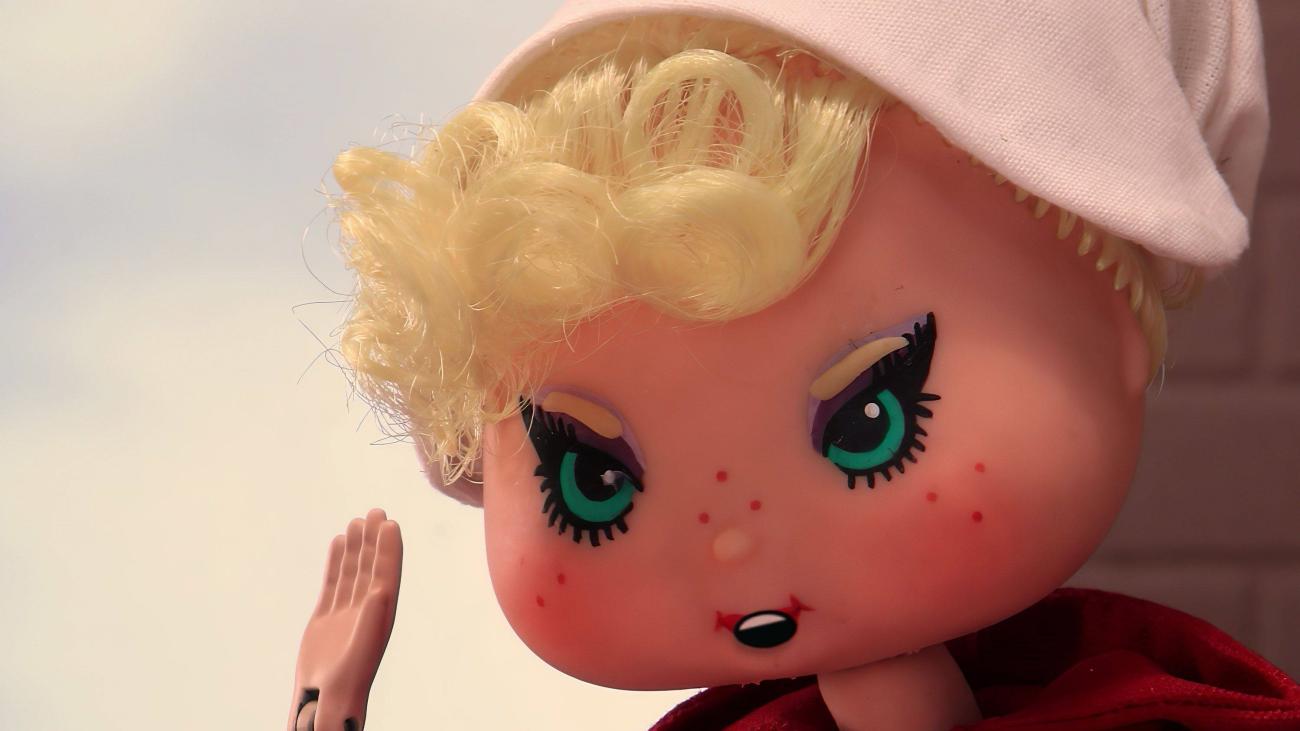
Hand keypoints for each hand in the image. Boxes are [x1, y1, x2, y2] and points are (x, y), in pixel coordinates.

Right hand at [288, 509, 401, 730]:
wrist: (324, 699)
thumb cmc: (348, 679)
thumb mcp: (363, 648)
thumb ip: (372, 619)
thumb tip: (382, 590)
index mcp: (381, 614)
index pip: (387, 574)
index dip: (389, 549)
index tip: (390, 523)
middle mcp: (367, 609)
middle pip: (372, 567)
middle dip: (375, 540)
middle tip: (376, 510)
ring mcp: (346, 612)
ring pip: (353, 571)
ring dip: (357, 546)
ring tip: (358, 520)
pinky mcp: (326, 617)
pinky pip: (333, 582)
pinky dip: (336, 562)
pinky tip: (338, 542)